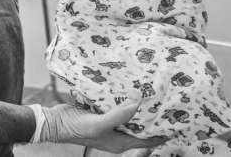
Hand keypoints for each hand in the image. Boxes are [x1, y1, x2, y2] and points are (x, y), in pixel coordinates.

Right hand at [40, 92, 168, 153]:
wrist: (54, 122)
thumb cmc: (76, 128)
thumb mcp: (100, 123)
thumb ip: (119, 114)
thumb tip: (138, 101)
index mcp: (121, 142)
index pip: (149, 140)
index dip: (163, 131)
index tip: (176, 119)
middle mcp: (118, 134)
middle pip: (140, 125)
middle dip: (151, 115)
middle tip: (163, 99)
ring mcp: (109, 123)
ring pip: (128, 114)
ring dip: (136, 104)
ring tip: (149, 91)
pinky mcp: (100, 113)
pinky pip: (115, 106)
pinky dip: (121, 98)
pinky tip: (126, 87)